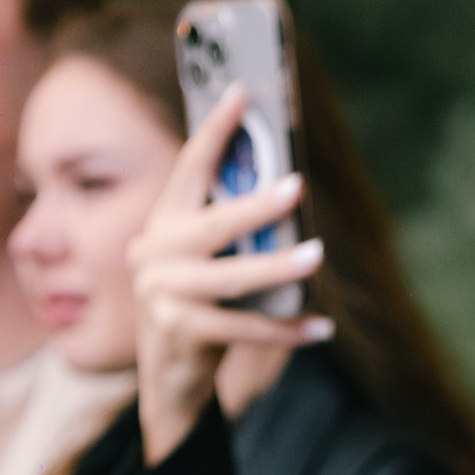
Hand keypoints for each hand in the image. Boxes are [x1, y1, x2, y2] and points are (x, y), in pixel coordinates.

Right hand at [130, 88, 332, 464]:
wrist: (171, 380)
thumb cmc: (202, 309)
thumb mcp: (212, 263)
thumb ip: (235, 231)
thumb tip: (286, 188)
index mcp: (163, 224)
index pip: (189, 168)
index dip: (215, 130)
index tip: (243, 94)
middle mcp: (154, 252)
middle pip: (214, 223)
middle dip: (257, 204)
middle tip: (297, 187)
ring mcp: (161, 293)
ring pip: (231, 276)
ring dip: (278, 268)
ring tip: (316, 256)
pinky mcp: (177, 331)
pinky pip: (244, 327)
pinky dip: (286, 329)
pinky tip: (320, 327)